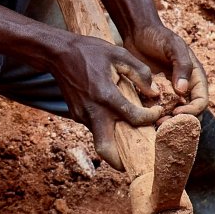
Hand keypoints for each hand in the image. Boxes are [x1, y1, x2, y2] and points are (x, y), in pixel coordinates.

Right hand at [47, 34, 166, 170]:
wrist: (58, 54)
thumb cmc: (90, 52)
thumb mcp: (119, 54)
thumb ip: (140, 72)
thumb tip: (153, 93)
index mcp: (106, 96)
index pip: (134, 118)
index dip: (150, 118)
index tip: (156, 112)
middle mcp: (93, 111)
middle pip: (106, 149)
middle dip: (120, 161)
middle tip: (134, 161)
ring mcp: (82, 115)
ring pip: (100, 139)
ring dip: (114, 142)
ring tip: (130, 134)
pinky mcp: (76, 115)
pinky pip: (94, 127)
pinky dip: (105, 128)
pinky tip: (113, 118)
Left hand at [126, 20, 209, 116]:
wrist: (137, 33)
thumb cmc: (159, 36)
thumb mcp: (174, 46)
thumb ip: (182, 65)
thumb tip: (183, 90)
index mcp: (195, 78)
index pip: (201, 101)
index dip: (192, 111)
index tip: (177, 112)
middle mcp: (184, 89)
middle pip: (189, 114)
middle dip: (180, 122)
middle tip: (165, 124)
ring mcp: (168, 94)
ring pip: (173, 117)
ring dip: (167, 124)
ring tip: (155, 124)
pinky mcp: (153, 96)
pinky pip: (156, 112)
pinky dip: (153, 119)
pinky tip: (145, 120)